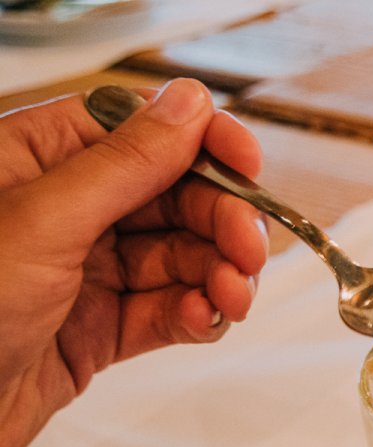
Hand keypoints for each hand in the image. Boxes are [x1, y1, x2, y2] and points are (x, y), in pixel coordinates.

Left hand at [0, 79, 267, 446]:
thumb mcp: (42, 222)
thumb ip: (123, 164)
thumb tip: (189, 104)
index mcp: (36, 161)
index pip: (139, 129)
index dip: (201, 143)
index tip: (249, 167)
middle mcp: (65, 212)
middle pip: (175, 197)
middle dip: (222, 223)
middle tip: (249, 252)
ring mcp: (84, 273)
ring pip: (182, 258)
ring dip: (220, 275)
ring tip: (233, 298)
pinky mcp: (97, 330)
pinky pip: (168, 312)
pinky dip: (198, 315)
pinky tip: (203, 320)